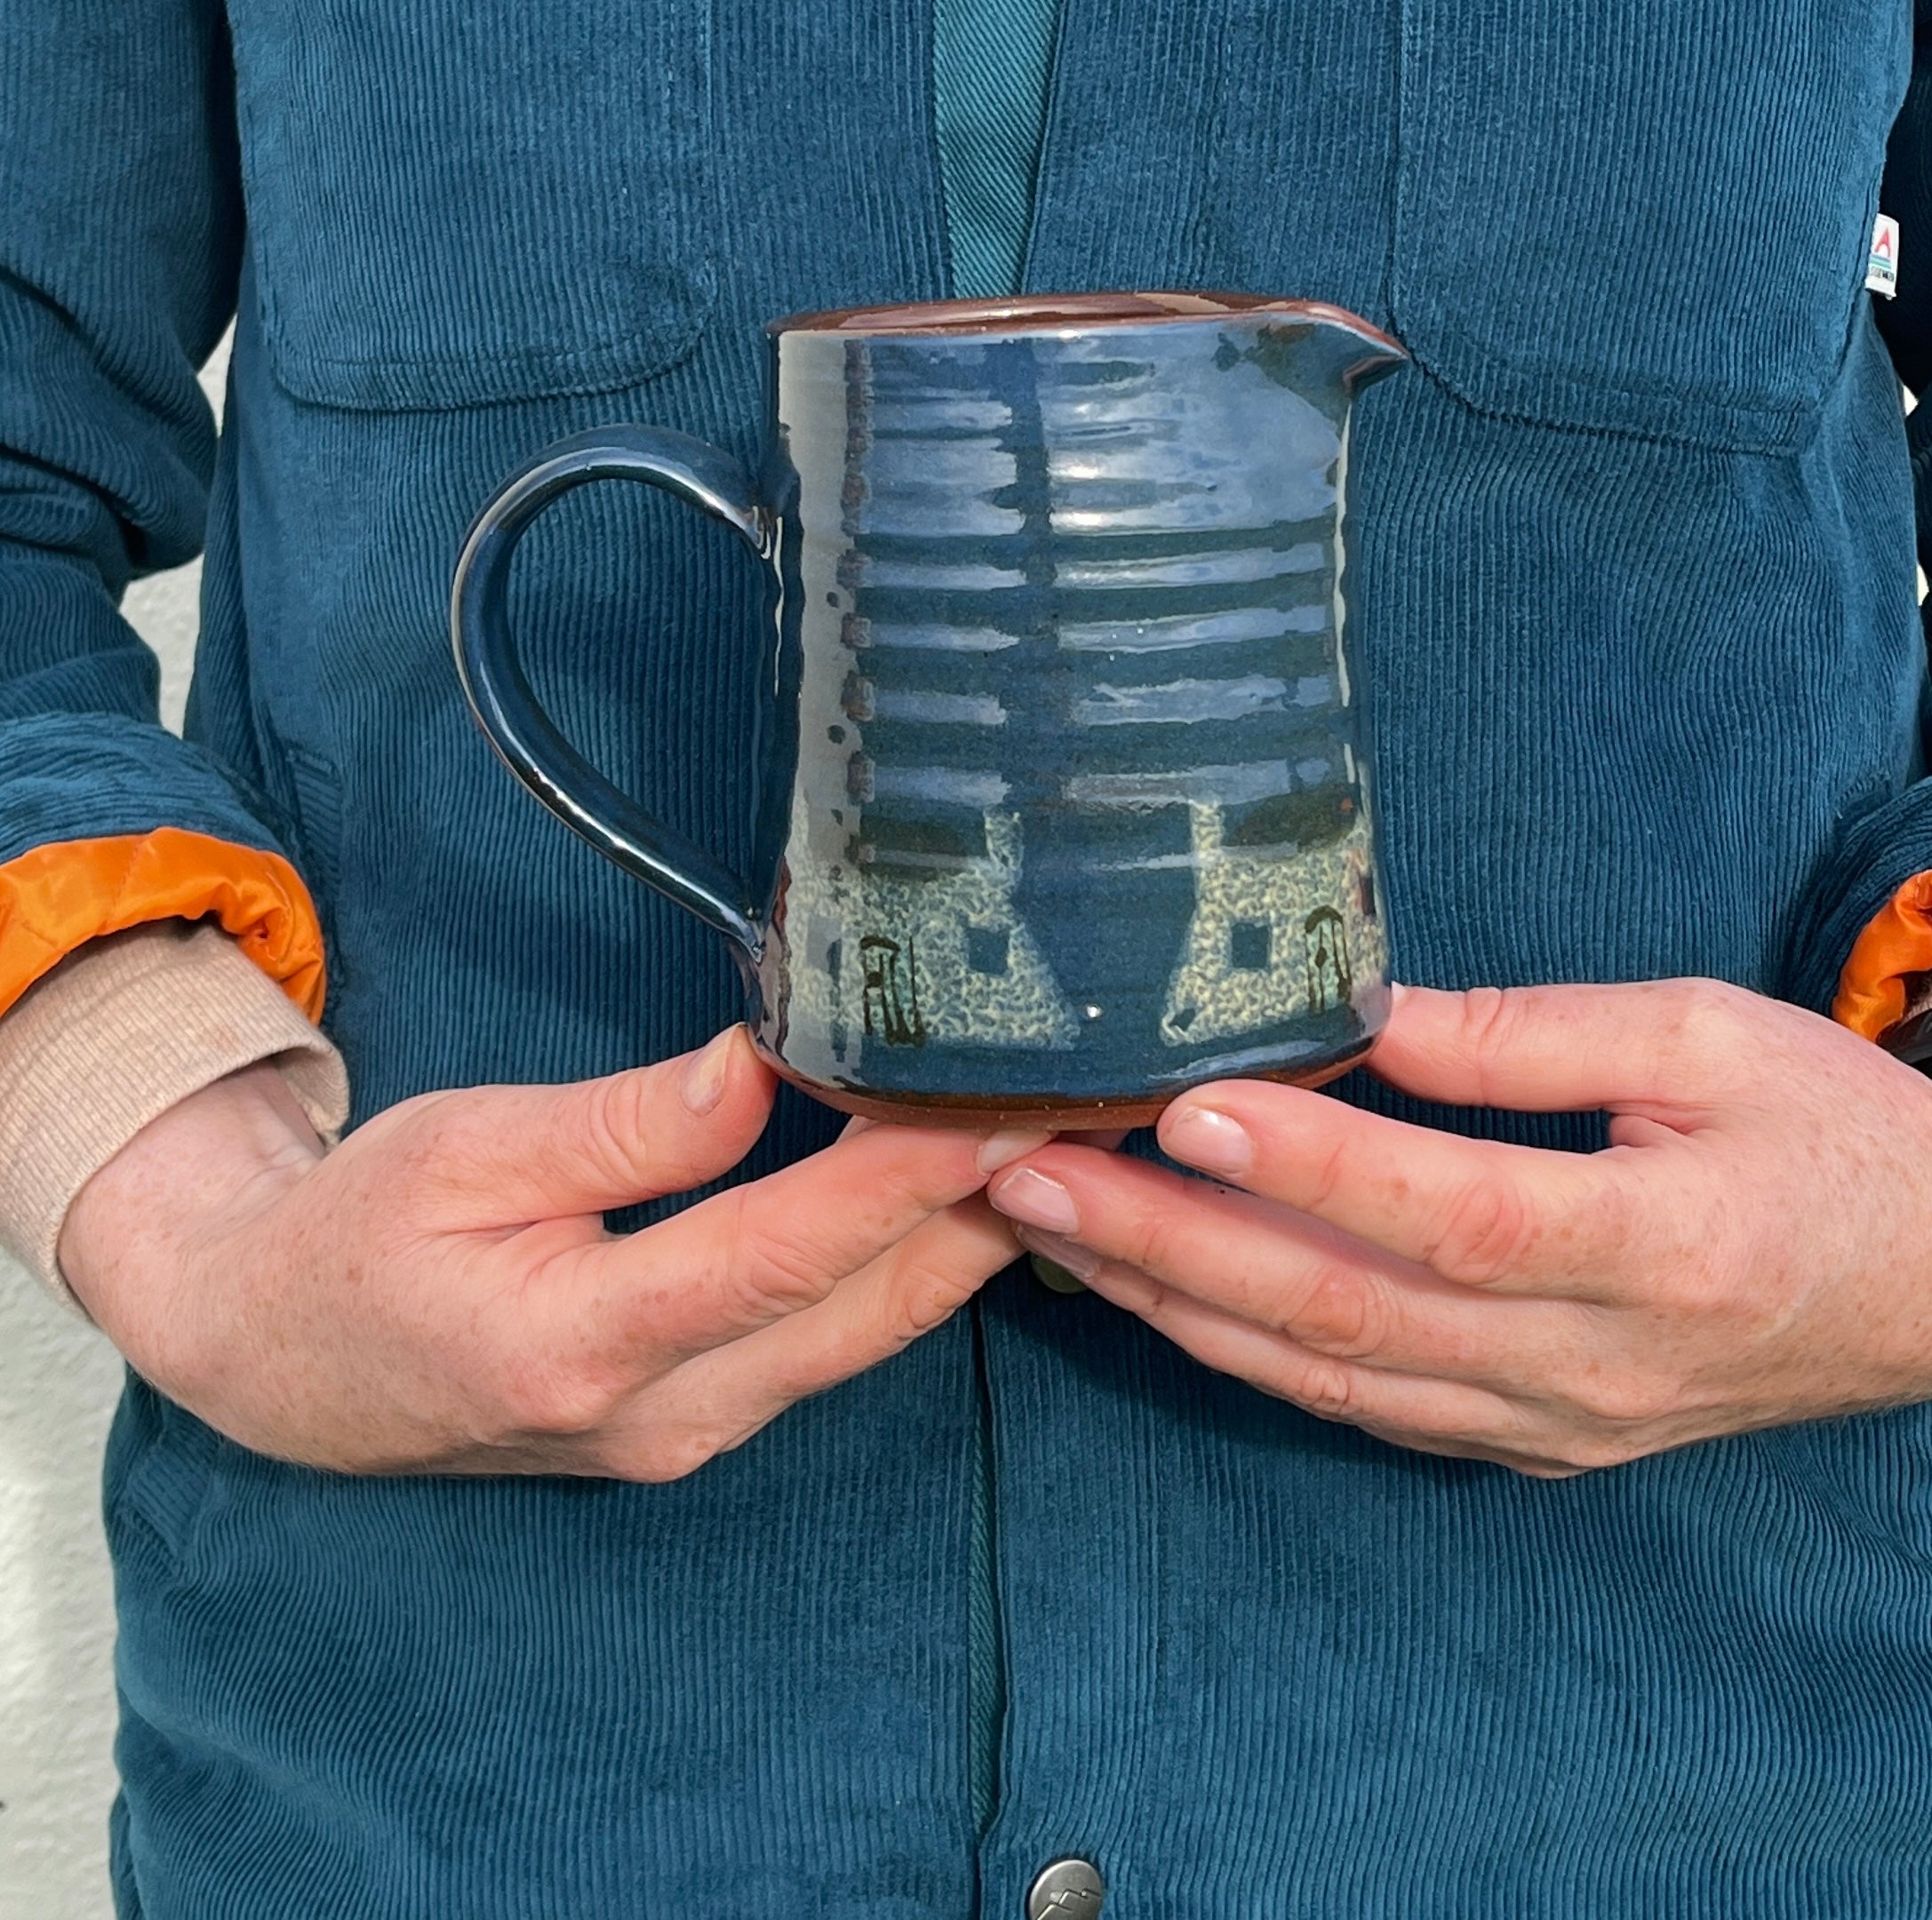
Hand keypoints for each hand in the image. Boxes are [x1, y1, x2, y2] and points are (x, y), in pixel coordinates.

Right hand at [61, 1028, 1031, 1477]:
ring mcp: (680, 1437)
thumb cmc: (357, 1235)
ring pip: (858, 1338)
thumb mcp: (464, 1149)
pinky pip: (825, 1349)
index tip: (1003, 1107)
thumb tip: (766, 1067)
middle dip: (980, 1212)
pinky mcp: (693, 1427)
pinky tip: (959, 1202)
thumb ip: (623, 1123)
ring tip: (1048, 1140)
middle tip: (1081, 1113)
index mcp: (580, 1342)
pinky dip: (901, 1276)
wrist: (276, 1360)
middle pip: (859, 1311)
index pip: (784, 1253)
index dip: (906, 1178)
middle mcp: (655, 1416)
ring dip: (958, 1245)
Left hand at [983, 978, 1931, 1474]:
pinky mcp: (1535, 1444)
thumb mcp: (1710, 1032)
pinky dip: (1246, 1355)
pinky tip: (1153, 1294)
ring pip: (1333, 1381)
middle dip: (1171, 1247)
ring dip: (1175, 1305)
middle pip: (1352, 1317)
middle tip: (1025, 1173)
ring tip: (1041, 1228)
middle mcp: (1597, 1366)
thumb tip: (1359, 1011)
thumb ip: (1533, 1031)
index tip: (1182, 1104)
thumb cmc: (1836, 1130)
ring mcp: (1559, 1424)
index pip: (1454, 1214)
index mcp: (1665, 1248)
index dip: (1313, 1168)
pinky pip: (1367, 1410)